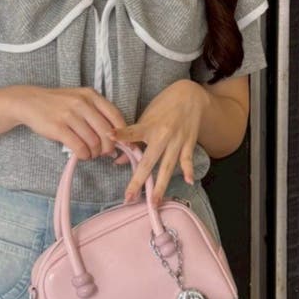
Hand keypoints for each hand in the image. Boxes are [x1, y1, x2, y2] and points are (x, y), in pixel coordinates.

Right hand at [14, 85, 126, 160]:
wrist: (29, 102)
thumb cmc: (58, 104)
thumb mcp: (80, 100)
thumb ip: (97, 113)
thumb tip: (115, 136)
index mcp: (91, 95)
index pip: (116, 117)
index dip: (121, 134)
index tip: (121, 143)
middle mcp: (82, 103)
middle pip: (106, 133)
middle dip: (107, 147)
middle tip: (102, 152)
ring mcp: (70, 115)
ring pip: (94, 142)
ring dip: (94, 153)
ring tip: (89, 153)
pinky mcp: (59, 127)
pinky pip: (79, 147)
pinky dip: (84, 155)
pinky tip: (81, 155)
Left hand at [108, 80, 211, 204]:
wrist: (189, 96)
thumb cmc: (163, 107)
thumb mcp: (146, 118)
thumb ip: (134, 139)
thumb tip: (119, 161)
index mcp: (149, 126)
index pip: (132, 133)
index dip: (121, 135)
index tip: (109, 136)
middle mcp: (163, 135)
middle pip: (148, 161)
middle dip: (139, 181)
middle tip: (129, 197)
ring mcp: (177, 141)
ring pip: (167, 167)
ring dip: (161, 186)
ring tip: (155, 202)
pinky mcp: (188, 143)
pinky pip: (187, 159)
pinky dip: (189, 170)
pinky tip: (188, 182)